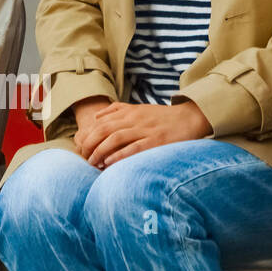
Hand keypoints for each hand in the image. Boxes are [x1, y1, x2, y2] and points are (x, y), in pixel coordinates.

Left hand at [76, 100, 211, 167]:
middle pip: (104, 130)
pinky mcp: (157, 141)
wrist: (190, 117)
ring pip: (116, 138)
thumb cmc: (161, 116)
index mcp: (129, 112)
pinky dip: (120, 155)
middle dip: (91, 144)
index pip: (101, 123)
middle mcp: (135, 120)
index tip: (81, 147)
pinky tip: (109, 162)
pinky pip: (134, 148)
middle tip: (83, 156)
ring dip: (101, 151)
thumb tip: (96, 116)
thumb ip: (117, 110)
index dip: (88, 135)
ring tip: (92, 162)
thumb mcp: (138, 108)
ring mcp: (146, 130)